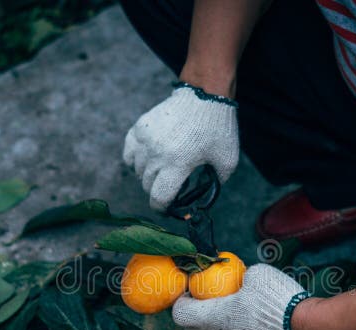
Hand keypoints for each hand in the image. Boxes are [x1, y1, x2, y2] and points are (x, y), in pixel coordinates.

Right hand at [123, 84, 238, 210]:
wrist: (205, 95)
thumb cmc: (218, 129)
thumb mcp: (227, 161)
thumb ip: (215, 184)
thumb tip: (202, 198)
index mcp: (177, 164)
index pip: (159, 198)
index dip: (162, 209)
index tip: (167, 209)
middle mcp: (157, 153)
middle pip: (148, 185)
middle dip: (159, 191)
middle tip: (171, 186)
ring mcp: (145, 139)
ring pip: (137, 171)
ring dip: (148, 176)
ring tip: (163, 170)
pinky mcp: (140, 127)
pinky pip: (129, 152)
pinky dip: (135, 160)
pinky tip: (148, 159)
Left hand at [172, 264, 309, 329]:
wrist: (305, 328)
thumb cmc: (276, 298)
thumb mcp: (256, 274)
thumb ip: (242, 276)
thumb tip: (241, 276)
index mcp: (212, 318)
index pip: (179, 314)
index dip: (181, 300)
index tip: (192, 288)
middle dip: (193, 315)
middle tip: (206, 298)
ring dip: (216, 324)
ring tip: (232, 306)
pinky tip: (254, 319)